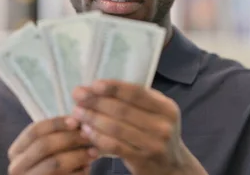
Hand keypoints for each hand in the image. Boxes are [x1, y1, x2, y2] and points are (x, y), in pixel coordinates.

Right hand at [7, 116, 97, 174]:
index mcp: (17, 151)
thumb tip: (79, 120)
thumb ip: (57, 136)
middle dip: (70, 138)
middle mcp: (17, 167)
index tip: (76, 121)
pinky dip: (79, 172)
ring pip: (55, 163)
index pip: (35, 130)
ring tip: (94, 152)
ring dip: (78, 155)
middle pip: (44, 145)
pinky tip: (87, 168)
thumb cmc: (51, 166)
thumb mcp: (49, 150)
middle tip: (89, 135)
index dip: (56, 123)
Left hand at [71, 80, 207, 174]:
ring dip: (92, 118)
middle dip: (96, 101)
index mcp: (166, 108)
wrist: (172, 166)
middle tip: (77, 96)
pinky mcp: (142, 160)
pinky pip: (114, 146)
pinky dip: (97, 137)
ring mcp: (153, 144)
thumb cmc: (156, 133)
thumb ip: (135, 101)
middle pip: (123, 109)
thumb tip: (97, 88)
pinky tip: (86, 131)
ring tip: (77, 113)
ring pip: (116, 128)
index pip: (137, 92)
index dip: (114, 87)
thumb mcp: (156, 114)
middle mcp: (163, 125)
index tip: (94, 84)